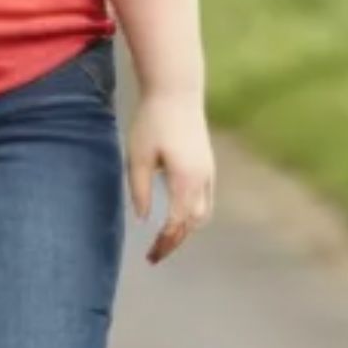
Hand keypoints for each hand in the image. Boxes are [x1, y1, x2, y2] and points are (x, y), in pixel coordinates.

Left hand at [126, 90, 214, 264]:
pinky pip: (205, 199)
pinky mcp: (208, 164)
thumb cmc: (153, 121)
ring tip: (166, 239)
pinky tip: (176, 216)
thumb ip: (140, 190)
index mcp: (185, 180)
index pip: (178, 224)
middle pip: (195, 223)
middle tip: (156, 254)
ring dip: (187, 229)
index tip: (151, 257)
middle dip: (176, 241)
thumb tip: (144, 219)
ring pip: (204, 212)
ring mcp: (209, 171)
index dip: (165, 243)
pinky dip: (193, 214)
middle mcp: (203, 179)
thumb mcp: (138, 157)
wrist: (176, 91)